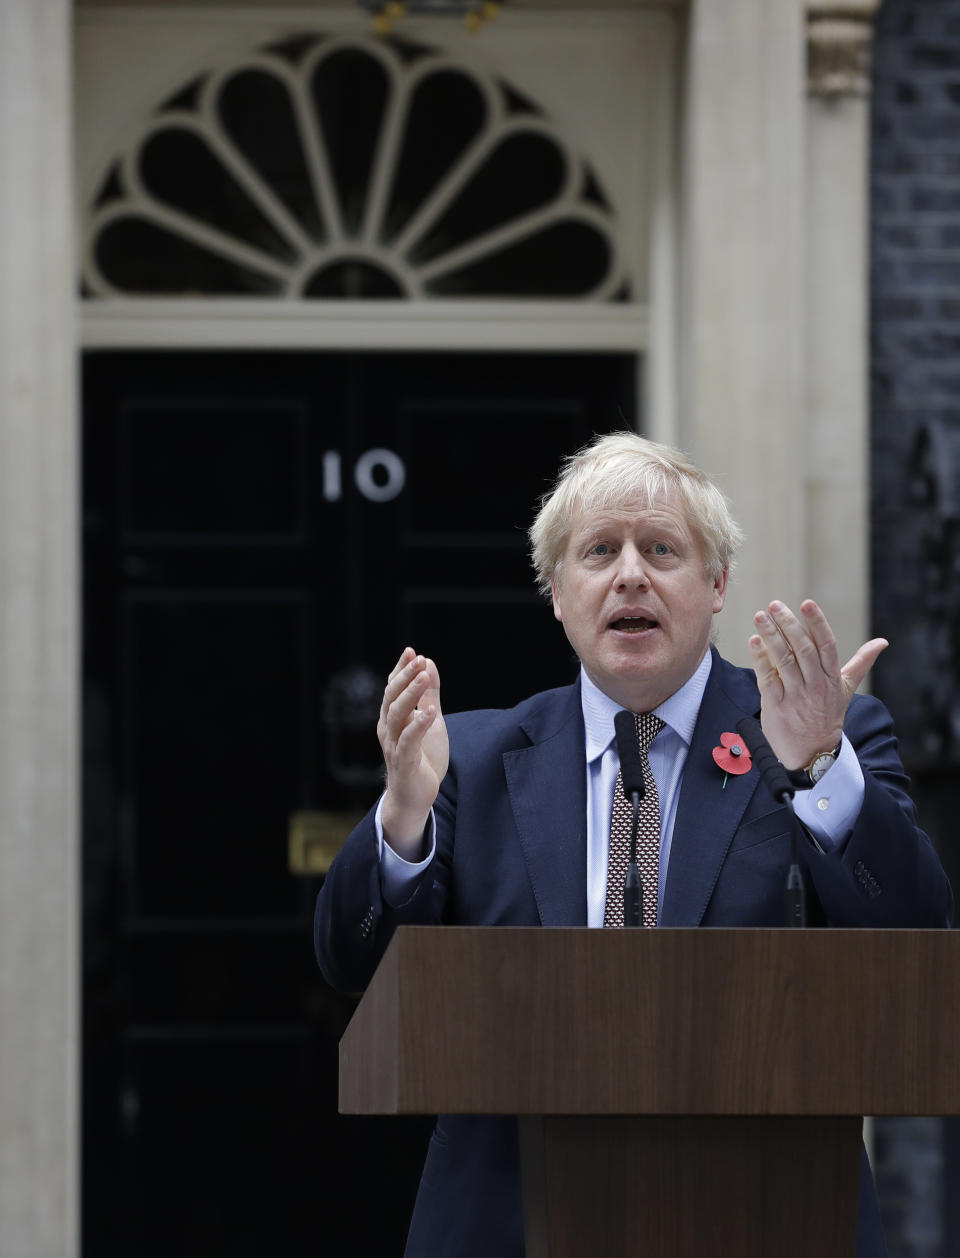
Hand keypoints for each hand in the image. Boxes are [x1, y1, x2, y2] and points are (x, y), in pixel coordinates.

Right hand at [378, 647, 448, 858]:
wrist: (415, 797)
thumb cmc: (422, 758)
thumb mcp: (431, 722)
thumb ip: (430, 696)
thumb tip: (429, 664)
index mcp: (392, 718)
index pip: (393, 688)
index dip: (401, 669)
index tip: (411, 652)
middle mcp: (388, 729)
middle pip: (392, 697)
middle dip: (405, 676)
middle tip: (418, 659)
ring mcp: (393, 745)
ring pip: (397, 714)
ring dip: (411, 694)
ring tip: (423, 677)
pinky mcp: (403, 762)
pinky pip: (408, 740)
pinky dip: (418, 725)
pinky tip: (429, 712)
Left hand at [747, 599, 887, 770]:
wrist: (814, 754)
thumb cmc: (828, 715)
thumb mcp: (847, 688)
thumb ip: (861, 662)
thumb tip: (882, 642)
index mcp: (833, 678)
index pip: (826, 645)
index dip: (817, 623)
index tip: (806, 603)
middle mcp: (816, 685)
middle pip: (803, 649)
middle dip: (789, 625)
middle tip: (775, 605)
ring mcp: (796, 696)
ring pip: (784, 661)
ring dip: (771, 637)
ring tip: (760, 616)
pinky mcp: (777, 706)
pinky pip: (768, 679)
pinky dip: (760, 659)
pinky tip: (753, 641)